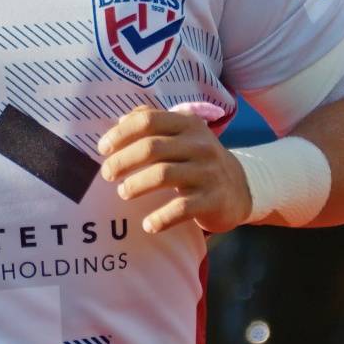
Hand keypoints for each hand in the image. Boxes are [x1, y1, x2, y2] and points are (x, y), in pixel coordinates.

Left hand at [97, 105, 251, 234]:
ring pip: (163, 175)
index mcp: (188, 124)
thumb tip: (122, 119)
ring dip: (136, 185)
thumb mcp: (182, 135)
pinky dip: (161, 218)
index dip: (121, 134)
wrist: (241, 188)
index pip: (148, 121)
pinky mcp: (213, 199)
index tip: (102, 149)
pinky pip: (182, 208)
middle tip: (106, 174)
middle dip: (123, 161)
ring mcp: (208, 172)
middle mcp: (200, 145)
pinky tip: (148, 225)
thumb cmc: (198, 160)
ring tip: (123, 193)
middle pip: (152, 148)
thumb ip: (153, 122)